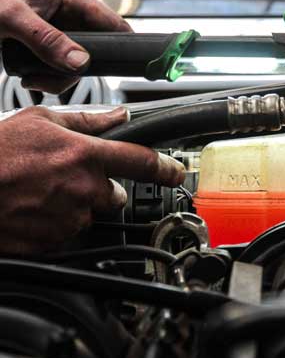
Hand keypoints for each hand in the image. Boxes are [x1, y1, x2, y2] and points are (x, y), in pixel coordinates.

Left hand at [0, 0, 131, 93]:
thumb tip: (82, 62)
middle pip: (97, 50)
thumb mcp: (13, 19)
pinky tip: (30, 76)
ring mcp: (61, 29)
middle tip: (52, 79)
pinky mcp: (50, 42)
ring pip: (79, 63)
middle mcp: (71, 12)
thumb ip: (48, 40)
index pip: (113, 22)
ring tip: (33, 78)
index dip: (122, 46)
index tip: (122, 68)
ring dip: (59, 78)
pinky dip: (50, 77)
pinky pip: (63, 65)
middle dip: (76, 70)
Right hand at [0, 106, 184, 254]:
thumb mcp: (39, 122)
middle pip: (115, 194)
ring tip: (43, 192)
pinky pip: (68, 233)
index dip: (165, 168)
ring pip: (90, 214)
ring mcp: (69, 218)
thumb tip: (118, 116)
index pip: (141, 161)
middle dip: (102, 189)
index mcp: (85, 155)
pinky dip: (58, 223)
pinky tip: (35, 209)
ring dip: (76, 206)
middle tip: (69, 179)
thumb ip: (87, 120)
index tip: (176, 173)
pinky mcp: (54, 240)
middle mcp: (83, 188)